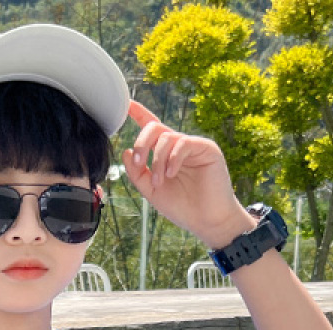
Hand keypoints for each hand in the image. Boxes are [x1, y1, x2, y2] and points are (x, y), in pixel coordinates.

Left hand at [124, 99, 252, 248]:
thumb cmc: (183, 208)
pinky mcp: (206, 149)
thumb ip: (138, 174)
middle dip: (142, 143)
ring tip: (160, 181)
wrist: (207, 221)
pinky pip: (183, 143)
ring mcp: (193, 146)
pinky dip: (172, 159)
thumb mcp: (152, 192)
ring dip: (157, 160)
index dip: (139, 113)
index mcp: (165, 154)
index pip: (151, 128)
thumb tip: (126, 152)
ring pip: (166, 137)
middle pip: (154, 128)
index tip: (126, 104)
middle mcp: (178, 146)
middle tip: (139, 163)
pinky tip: (171, 174)